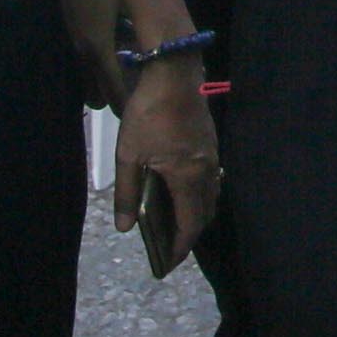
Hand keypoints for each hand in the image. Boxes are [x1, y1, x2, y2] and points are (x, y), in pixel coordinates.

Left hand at [112, 58, 219, 276]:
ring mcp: (212, 155)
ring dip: (196, 213)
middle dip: (189, 233)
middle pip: (205, 213)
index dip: (180, 247)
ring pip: (211, 195)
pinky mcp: (210, 142)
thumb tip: (124, 227)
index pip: (191, 224)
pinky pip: (210, 178)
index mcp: (188, 177)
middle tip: (168, 245)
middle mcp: (207, 171)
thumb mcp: (129, 155)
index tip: (167, 263)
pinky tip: (179, 189)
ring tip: (173, 221)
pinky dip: (198, 194)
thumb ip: (126, 193)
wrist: (174, 72)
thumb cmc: (149, 115)